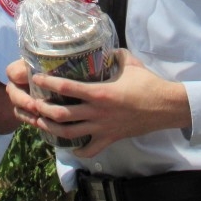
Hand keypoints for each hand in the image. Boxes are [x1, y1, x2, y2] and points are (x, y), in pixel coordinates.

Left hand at [6, 50, 190, 156]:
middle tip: (33, 104)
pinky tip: (70, 147)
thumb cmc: (148, 83)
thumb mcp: (130, 62)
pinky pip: (90, 150)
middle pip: (61, 116)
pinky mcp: (110, 139)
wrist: (166, 107)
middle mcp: (97, 113)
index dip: (48, 84)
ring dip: (52, 130)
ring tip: (41, 124)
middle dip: (43, 111)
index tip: (36, 79)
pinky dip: (78, 151)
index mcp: (99, 93)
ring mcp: (102, 129)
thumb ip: (114, 54)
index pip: (66, 88)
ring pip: (70, 134)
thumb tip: (103, 48)